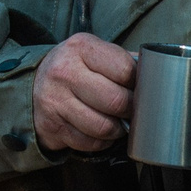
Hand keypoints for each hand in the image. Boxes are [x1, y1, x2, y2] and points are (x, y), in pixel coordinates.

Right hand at [31, 33, 136, 151]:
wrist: (33, 83)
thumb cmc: (74, 68)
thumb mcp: (93, 52)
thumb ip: (122, 60)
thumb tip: (157, 73)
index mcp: (82, 48)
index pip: (125, 69)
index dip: (137, 83)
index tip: (137, 87)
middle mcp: (65, 72)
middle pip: (116, 101)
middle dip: (130, 109)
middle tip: (131, 109)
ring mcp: (56, 101)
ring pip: (104, 127)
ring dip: (117, 130)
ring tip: (118, 122)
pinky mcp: (51, 126)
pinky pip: (89, 143)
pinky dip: (101, 142)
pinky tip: (100, 133)